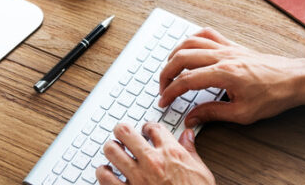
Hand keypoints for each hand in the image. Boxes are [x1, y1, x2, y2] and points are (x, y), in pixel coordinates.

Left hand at [98, 123, 214, 184]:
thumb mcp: (200, 171)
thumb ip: (191, 151)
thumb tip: (187, 136)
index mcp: (171, 153)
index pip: (153, 128)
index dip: (147, 127)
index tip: (146, 131)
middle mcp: (152, 162)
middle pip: (125, 132)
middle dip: (122, 131)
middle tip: (122, 135)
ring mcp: (138, 178)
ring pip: (111, 151)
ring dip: (111, 150)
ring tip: (114, 152)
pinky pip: (105, 178)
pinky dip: (103, 173)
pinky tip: (107, 172)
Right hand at [158, 28, 304, 126]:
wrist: (295, 79)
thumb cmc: (274, 96)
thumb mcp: (242, 113)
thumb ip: (213, 114)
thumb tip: (191, 118)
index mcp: (224, 74)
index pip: (186, 81)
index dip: (170, 92)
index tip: (163, 102)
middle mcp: (223, 56)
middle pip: (182, 57)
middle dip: (166, 73)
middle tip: (163, 88)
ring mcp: (228, 48)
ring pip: (190, 42)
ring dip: (175, 55)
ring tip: (170, 70)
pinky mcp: (233, 45)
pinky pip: (207, 34)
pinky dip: (193, 39)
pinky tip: (188, 48)